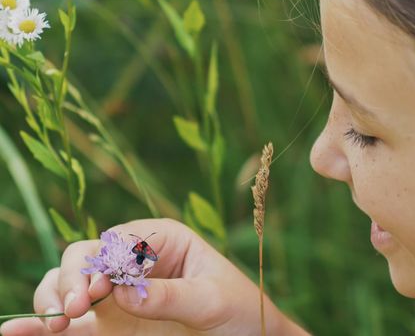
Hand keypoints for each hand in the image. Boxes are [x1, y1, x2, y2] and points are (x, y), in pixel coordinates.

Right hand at [0, 218, 306, 335]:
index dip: (101, 262)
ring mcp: (119, 296)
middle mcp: (134, 264)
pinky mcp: (112, 326)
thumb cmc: (239, 311)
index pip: (118, 242)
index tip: (99, 290)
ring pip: (69, 288)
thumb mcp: (212, 300)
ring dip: (55, 300)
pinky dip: (45, 326)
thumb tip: (120, 293)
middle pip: (84, 260)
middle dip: (73, 279)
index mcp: (162, 241)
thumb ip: (169, 295)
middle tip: (78, 308)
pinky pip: (75, 324)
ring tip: (57, 323)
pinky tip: (16, 332)